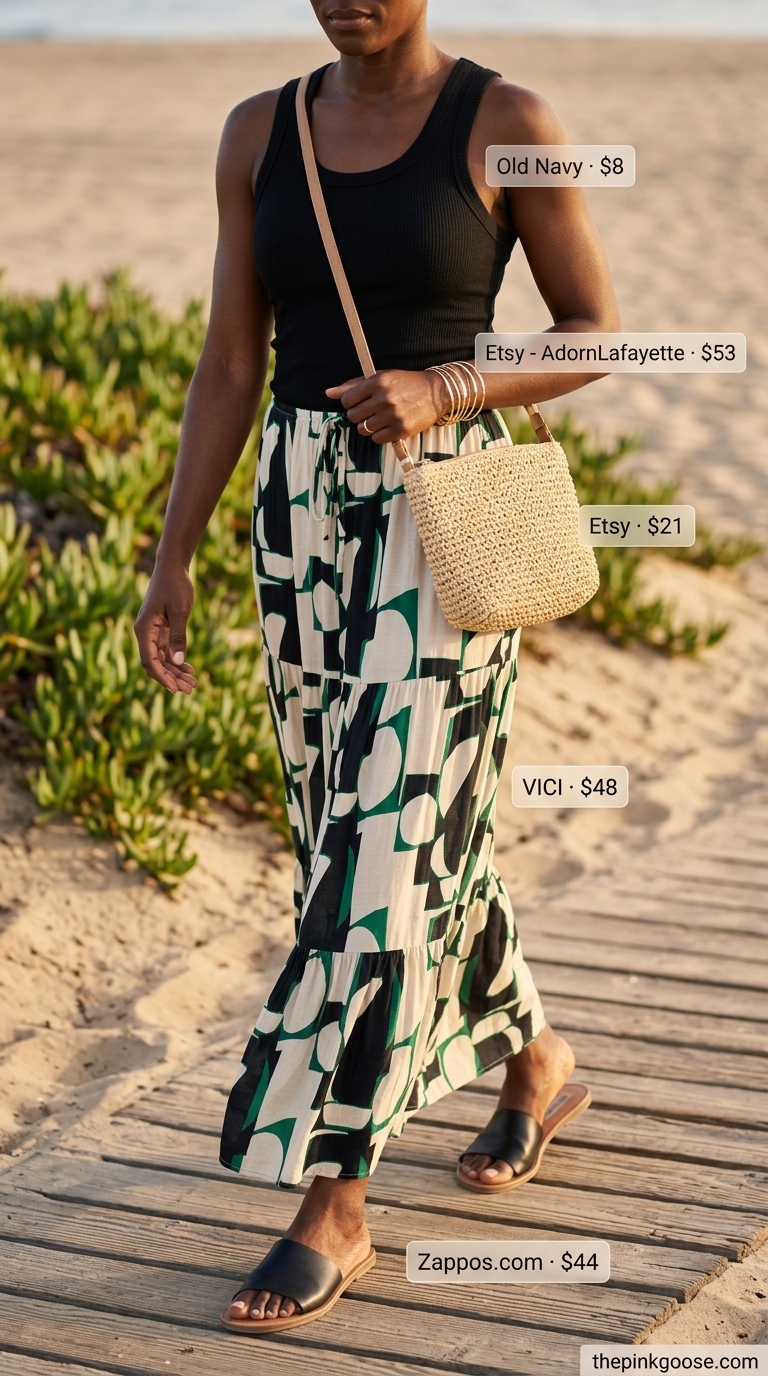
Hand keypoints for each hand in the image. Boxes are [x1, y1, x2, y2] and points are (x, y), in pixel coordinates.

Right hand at [134, 562, 197, 694]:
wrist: (172, 567)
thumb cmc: (175, 586)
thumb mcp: (179, 611)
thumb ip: (178, 636)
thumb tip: (177, 662)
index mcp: (144, 630)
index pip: (149, 661)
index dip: (162, 677)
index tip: (176, 690)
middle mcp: (145, 633)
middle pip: (155, 664)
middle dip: (172, 678)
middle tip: (190, 690)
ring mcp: (152, 632)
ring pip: (162, 659)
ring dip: (176, 672)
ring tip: (193, 683)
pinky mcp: (161, 630)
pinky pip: (166, 651)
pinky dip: (177, 661)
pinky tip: (189, 669)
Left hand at [325, 369, 448, 443]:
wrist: (436, 393)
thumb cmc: (405, 384)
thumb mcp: (381, 377)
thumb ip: (353, 385)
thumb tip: (329, 393)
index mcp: (377, 382)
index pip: (347, 400)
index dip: (350, 403)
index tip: (359, 403)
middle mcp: (384, 398)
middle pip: (353, 416)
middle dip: (358, 416)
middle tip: (371, 411)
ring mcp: (393, 415)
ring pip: (363, 429)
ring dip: (368, 427)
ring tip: (380, 419)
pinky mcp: (401, 430)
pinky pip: (377, 439)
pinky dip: (379, 435)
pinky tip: (388, 427)